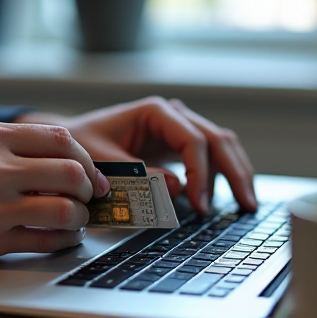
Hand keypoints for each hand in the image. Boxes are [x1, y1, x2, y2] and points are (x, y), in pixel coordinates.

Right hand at [0, 122, 110, 278]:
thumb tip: (51, 153)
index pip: (58, 139)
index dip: (85, 159)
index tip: (91, 175)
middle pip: (70, 172)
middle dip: (89, 189)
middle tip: (90, 200)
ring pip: (65, 208)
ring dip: (80, 218)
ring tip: (75, 222)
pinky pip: (45, 239)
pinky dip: (63, 241)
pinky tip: (59, 239)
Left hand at [17, 97, 256, 213]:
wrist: (70, 143)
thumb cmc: (81, 148)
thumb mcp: (101, 162)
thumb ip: (137, 174)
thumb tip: (178, 187)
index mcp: (155, 112)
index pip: (193, 140)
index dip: (202, 173)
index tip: (200, 205)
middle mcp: (173, 115)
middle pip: (218, 139)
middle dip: (236, 173)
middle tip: (246, 205)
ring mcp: (180, 128)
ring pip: (222, 146)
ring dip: (237, 174)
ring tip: (245, 205)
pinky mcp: (180, 145)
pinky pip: (212, 157)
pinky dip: (222, 177)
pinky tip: (224, 201)